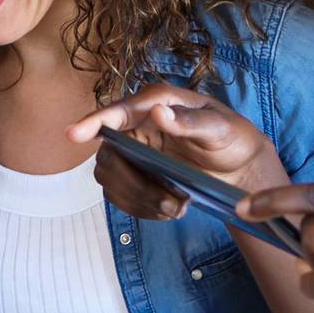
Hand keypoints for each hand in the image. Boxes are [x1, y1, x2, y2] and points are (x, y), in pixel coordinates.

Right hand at [69, 84, 285, 219]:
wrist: (239, 166)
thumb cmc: (232, 138)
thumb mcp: (220, 128)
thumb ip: (190, 121)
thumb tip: (160, 112)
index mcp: (156, 102)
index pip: (118, 111)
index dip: (94, 121)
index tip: (73, 134)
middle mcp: (138, 123)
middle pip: (109, 153)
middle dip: (133, 183)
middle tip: (168, 203)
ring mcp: (133, 150)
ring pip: (110, 177)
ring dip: (138, 199)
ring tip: (175, 208)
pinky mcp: (134, 174)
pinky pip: (118, 194)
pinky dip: (140, 208)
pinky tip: (167, 210)